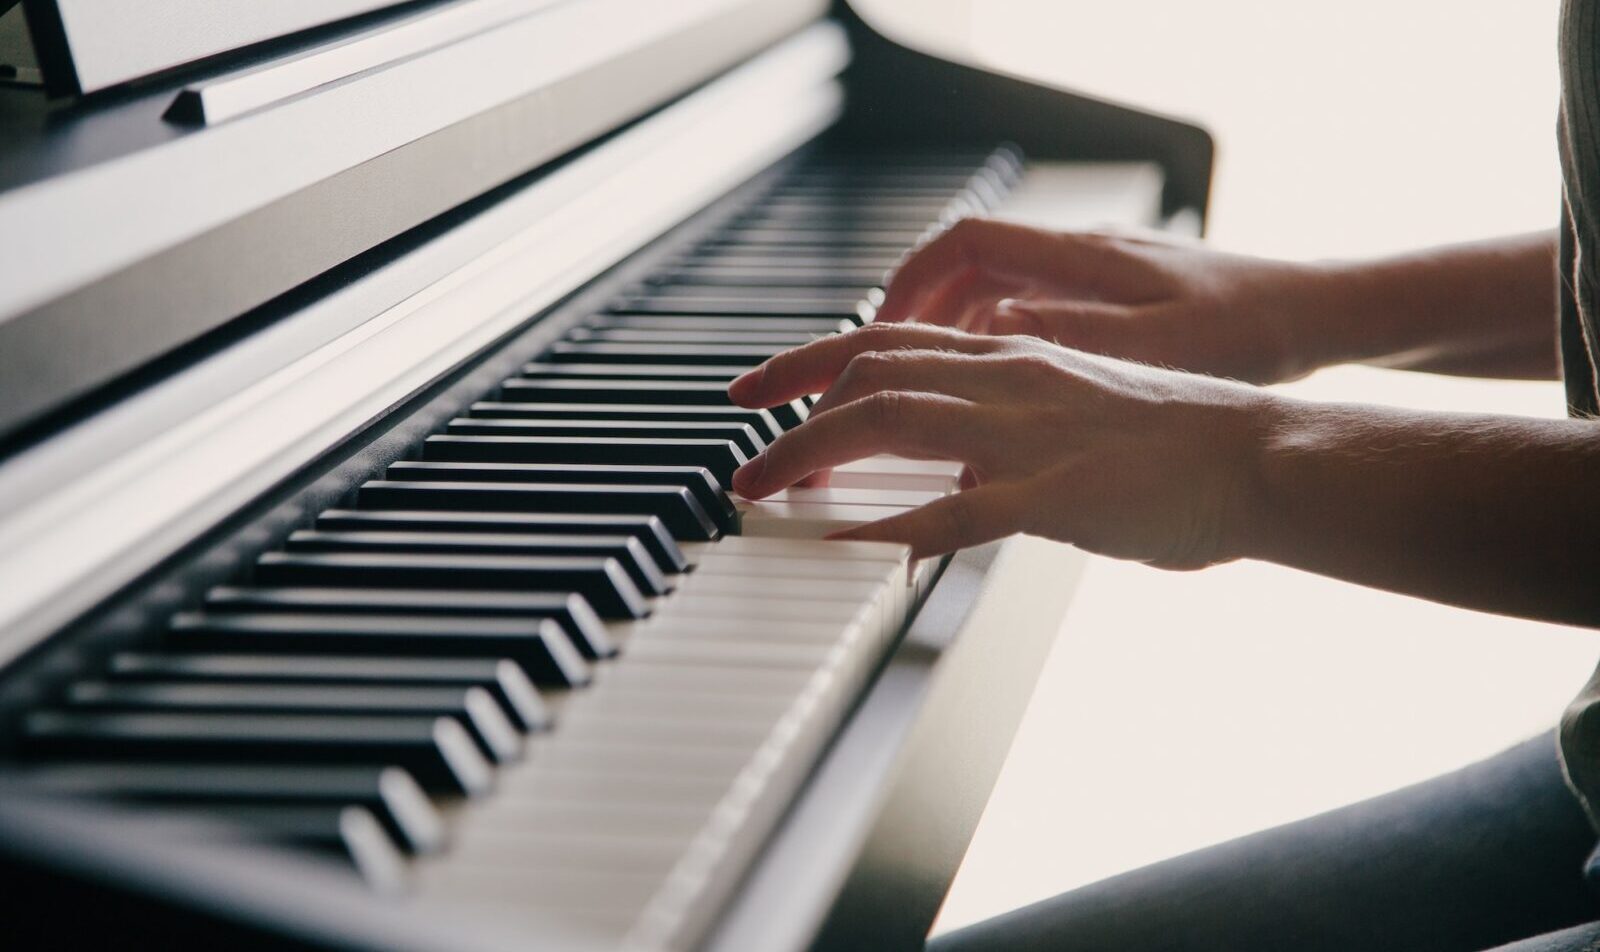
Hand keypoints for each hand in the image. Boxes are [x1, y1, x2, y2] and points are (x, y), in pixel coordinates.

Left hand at [727, 323, 1275, 566]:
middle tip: (742, 458)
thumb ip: (1007, 428)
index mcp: (1015, 356)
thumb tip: (954, 465)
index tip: (758, 390)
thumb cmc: (1178, 442)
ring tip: (764, 493)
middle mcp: (1009, 376)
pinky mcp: (1057, 491)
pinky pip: (957, 506)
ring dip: (810, 454)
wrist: (1259, 454)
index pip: (887, 340)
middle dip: (787, 408)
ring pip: (890, 418)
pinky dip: (893, 526)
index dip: (809, 361)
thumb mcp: (1076, 411)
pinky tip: (850, 546)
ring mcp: (1028, 430)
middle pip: (867, 369)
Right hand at [875, 217, 1329, 383]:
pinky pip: (1035, 324)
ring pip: (999, 302)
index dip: (910, 282)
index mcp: (1083, 258)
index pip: (965, 244)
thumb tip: (990, 331)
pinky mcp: (1119, 312)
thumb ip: (1069, 338)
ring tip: (923, 399)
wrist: (1320, 320)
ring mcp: (1100, 283)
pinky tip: (1000, 408)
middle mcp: (1083, 260)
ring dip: (953, 343)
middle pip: (967, 273)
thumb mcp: (1157, 344)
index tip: (877, 326)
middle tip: (878, 371)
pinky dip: (1001, 358)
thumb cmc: (1252, 329)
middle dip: (913, 318)